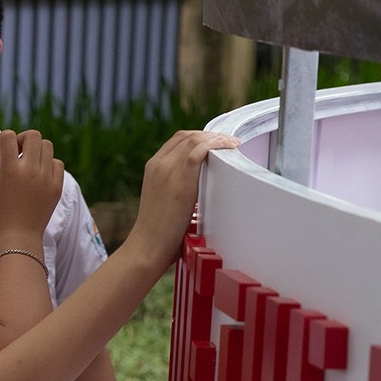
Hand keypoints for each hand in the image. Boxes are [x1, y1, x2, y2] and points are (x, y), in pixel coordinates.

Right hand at [0, 129, 62, 247]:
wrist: (19, 236)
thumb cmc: (0, 213)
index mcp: (11, 170)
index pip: (9, 137)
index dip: (4, 137)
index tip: (4, 146)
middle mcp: (31, 170)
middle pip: (33, 136)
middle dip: (24, 139)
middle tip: (19, 152)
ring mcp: (46, 178)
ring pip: (47, 146)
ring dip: (37, 150)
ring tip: (30, 163)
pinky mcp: (57, 186)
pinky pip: (57, 163)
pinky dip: (49, 163)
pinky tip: (40, 174)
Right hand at [127, 131, 240, 270]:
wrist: (148, 245)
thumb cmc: (158, 232)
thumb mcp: (165, 202)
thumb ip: (178, 189)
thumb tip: (201, 189)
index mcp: (152, 168)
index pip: (177, 141)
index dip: (198, 137)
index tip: (215, 142)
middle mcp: (158, 164)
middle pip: (187, 136)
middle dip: (210, 135)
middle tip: (229, 142)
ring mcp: (167, 169)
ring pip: (195, 140)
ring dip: (217, 138)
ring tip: (233, 144)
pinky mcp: (180, 179)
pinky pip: (200, 151)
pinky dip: (216, 145)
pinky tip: (230, 148)